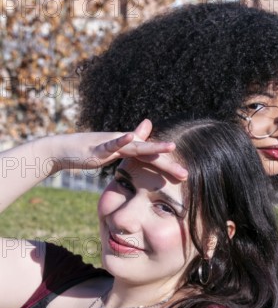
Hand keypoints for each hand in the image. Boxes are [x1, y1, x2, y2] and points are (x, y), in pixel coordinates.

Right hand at [50, 119, 187, 180]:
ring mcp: (111, 143)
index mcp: (128, 149)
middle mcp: (123, 143)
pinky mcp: (97, 146)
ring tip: (171, 147)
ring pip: (135, 146)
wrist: (63, 150)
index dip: (168, 166)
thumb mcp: (112, 150)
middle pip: (149, 154)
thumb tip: (144, 130)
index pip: (152, 158)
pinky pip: (110, 143)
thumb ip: (128, 144)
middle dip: (167, 164)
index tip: (184, 176)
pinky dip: (120, 140)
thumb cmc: (87, 152)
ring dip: (153, 147)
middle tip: (185, 174)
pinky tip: (132, 137)